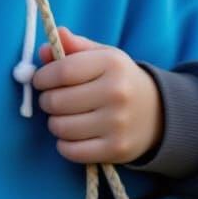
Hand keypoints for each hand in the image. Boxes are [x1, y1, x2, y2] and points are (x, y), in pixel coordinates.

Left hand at [33, 27, 162, 164]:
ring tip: (62, 116)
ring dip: (54, 122)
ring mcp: (117, 123)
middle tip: (51, 99)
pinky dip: (64, 144)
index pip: (63, 71)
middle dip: (46, 100)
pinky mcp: (116, 150)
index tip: (40, 80)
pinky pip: (72, 151)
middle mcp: (116, 92)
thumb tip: (43, 50)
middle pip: (59, 101)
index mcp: (111, 63)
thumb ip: (73, 47)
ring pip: (62, 127)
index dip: (43, 77)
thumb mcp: (101, 55)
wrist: (157, 112)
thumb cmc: (119, 78)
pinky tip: (71, 135)